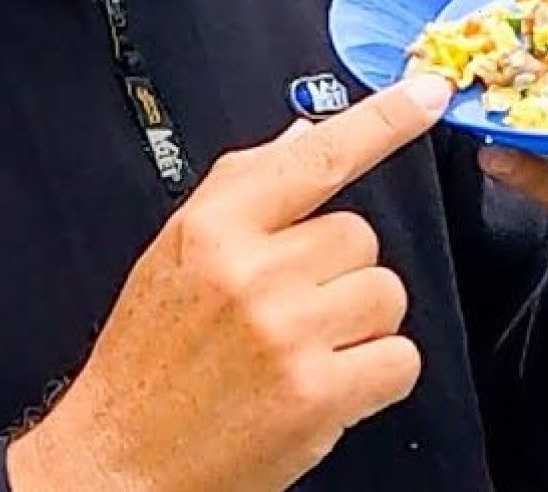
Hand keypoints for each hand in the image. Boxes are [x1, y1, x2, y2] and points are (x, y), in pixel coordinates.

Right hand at [6, 74, 452, 491]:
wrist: (119, 458)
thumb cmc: (148, 355)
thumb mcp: (176, 251)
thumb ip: (244, 188)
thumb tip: (305, 137)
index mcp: (214, 225)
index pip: (315, 156)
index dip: (381, 120)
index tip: (428, 91)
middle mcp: (251, 271)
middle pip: (361, 235)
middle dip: (339, 270)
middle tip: (292, 307)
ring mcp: (288, 333)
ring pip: (385, 293)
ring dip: (360, 322)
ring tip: (305, 347)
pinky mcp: (318, 397)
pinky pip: (399, 358)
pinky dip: (376, 374)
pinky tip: (329, 384)